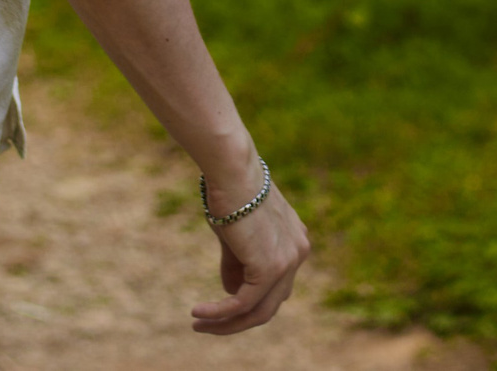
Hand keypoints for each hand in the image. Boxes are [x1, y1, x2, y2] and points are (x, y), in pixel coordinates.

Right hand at [192, 174, 309, 334]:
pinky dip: (219, 313)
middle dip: (238, 320)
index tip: (221, 306)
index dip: (249, 300)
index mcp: (295, 240)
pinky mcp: (270, 268)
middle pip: (270, 304)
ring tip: (199, 325)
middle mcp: (298, 252)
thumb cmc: (229, 192)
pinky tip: (198, 314)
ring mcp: (288, 262)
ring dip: (226, 323)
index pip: (276, 285)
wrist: (232, 171)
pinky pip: (242, 303)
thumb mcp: (235, 233)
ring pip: (258, 311)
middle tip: (207, 324)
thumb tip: (230, 293)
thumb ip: (238, 263)